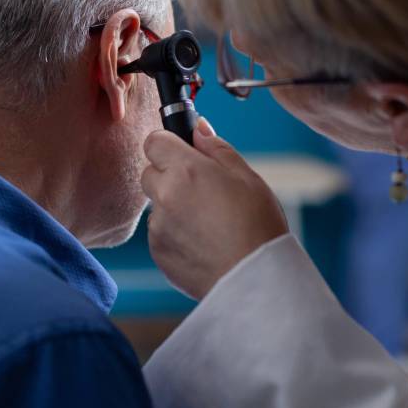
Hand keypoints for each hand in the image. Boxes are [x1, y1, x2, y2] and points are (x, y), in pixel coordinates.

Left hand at [141, 118, 288, 299]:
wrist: (255, 279)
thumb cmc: (258, 226)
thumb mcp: (246, 176)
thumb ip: (216, 148)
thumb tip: (198, 128)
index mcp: (185, 170)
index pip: (154, 140)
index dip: (169, 143)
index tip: (184, 151)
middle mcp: (164, 196)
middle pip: (150, 172)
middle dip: (169, 174)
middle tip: (201, 188)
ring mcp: (158, 227)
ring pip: (156, 205)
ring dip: (172, 205)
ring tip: (208, 221)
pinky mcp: (158, 252)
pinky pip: (159, 232)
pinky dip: (174, 233)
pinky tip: (203, 241)